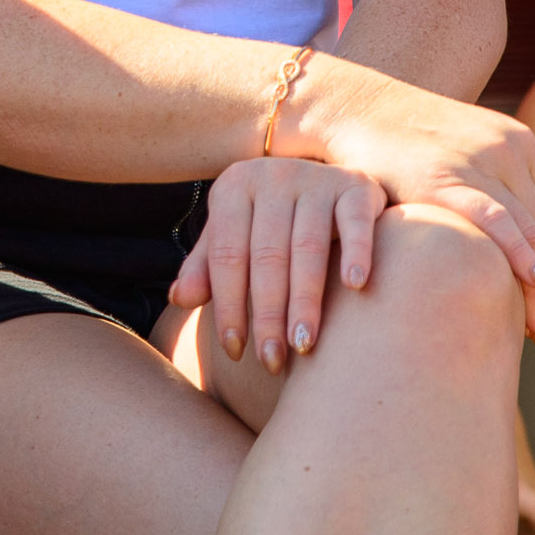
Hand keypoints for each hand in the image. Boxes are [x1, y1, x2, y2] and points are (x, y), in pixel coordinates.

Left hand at [171, 156, 387, 369]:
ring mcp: (316, 178)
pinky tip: (355, 286)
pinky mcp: (356, 185)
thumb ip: (207, 267)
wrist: (320, 175)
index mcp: (234, 187)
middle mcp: (273, 176)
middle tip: (271, 360)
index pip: (227, 255)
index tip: (235, 351)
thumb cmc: (267, 220)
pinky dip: (356, 252)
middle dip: (268, 314)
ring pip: (308, 247)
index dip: (228, 306)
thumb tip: (178, 299)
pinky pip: (356, 221)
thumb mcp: (233, 234)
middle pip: (267, 256)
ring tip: (303, 344)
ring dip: (306, 300)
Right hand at [293, 65, 534, 332]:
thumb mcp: (464, 155)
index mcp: (518, 142)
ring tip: (530, 323)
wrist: (359, 110)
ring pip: (532, 230)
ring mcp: (480, 158)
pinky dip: (521, 255)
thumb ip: (495, 189)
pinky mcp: (446, 176)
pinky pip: (497, 222)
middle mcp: (508, 147)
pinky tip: (534, 283)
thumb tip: (530, 251)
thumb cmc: (406, 147)